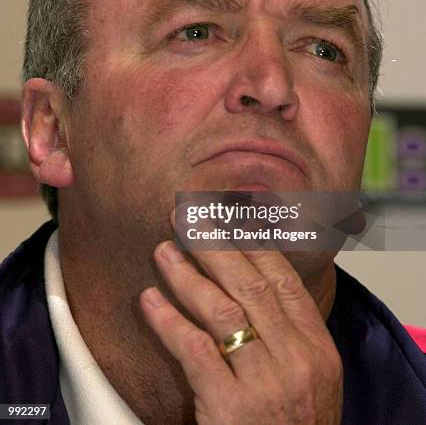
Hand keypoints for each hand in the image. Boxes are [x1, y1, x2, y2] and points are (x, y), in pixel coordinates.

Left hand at [140, 232, 342, 423]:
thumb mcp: (311, 379)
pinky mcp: (230, 409)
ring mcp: (265, 384)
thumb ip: (289, 334)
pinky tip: (149, 300)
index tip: (228, 217)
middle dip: (215, 245)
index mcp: (317, 349)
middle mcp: (295, 360)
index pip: (283, 280)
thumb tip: (255, 283)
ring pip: (220, 310)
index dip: (253, 244)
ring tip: (162, 250)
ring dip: (186, 275)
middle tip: (188, 218)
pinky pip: (194, 350)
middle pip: (249, 285)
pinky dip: (168, 320)